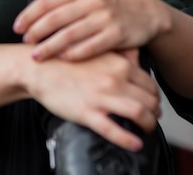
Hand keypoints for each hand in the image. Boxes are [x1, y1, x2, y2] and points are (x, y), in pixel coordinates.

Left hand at [14, 0, 166, 61]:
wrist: (146, 12)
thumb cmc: (109, 4)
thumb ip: (65, 1)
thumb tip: (33, 15)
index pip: (48, 0)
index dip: (30, 14)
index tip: (17, 27)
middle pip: (56, 17)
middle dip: (37, 31)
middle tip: (25, 43)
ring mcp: (105, 16)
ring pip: (70, 33)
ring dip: (50, 46)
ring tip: (37, 56)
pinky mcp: (117, 34)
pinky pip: (91, 46)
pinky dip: (74, 53)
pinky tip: (62, 59)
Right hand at [27, 48, 160, 150]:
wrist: (38, 67)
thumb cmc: (64, 59)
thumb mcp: (95, 49)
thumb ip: (118, 53)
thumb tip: (137, 56)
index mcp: (118, 63)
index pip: (149, 83)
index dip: (154, 96)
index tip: (152, 102)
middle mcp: (114, 79)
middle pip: (149, 99)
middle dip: (154, 112)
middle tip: (152, 117)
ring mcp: (101, 96)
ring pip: (139, 113)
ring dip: (148, 125)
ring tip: (146, 130)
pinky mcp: (87, 112)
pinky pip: (114, 130)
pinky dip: (129, 140)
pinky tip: (135, 144)